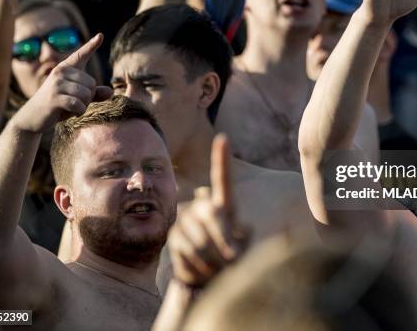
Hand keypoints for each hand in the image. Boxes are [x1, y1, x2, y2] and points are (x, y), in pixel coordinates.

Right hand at [12, 34, 112, 133]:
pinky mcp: (54, 97)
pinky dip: (79, 111)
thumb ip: (94, 94)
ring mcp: (56, 84)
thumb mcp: (77, 98)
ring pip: (86, 94)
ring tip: (72, 107)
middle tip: (74, 102)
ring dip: (84, 105)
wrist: (32, 118)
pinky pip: (79, 105)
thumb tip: (111, 91)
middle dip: (88, 97)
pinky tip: (71, 113)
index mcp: (66, 68)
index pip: (81, 55)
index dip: (92, 45)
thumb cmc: (58, 106)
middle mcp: (60, 72)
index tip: (100, 35)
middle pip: (92, 83)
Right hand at [168, 134, 249, 286]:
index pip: (223, 180)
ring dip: (213, 263)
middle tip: (233, 263)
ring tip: (218, 270)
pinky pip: (186, 254)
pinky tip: (201, 271)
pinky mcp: (173, 237)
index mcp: (224, 205)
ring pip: (200, 240)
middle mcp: (202, 207)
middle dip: (225, 243)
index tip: (223, 138)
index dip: (221, 159)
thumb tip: (231, 251)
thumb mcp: (243, 251)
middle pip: (214, 217)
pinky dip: (198, 269)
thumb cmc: (233, 261)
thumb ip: (240, 247)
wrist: (208, 278)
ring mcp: (186, 221)